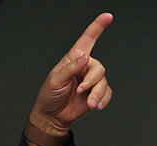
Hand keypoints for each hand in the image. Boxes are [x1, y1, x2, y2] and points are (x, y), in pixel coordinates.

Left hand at [28, 13, 113, 136]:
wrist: (52, 117)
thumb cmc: (49, 97)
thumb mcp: (55, 81)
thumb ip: (70, 69)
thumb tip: (85, 58)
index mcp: (73, 60)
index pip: (87, 40)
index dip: (97, 28)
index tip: (107, 17)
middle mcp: (84, 68)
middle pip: (99, 67)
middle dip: (92, 80)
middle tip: (81, 90)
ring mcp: (91, 81)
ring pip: (104, 82)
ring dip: (97, 93)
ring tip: (88, 102)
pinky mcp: (96, 93)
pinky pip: (107, 93)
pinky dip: (102, 100)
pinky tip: (95, 106)